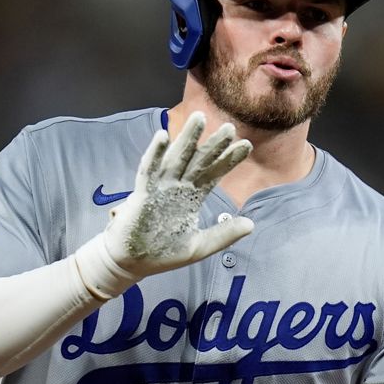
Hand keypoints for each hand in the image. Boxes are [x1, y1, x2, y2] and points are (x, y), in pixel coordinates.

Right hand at [75, 112, 253, 297]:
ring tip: (199, 118)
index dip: (228, 160)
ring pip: (175, 158)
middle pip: (197, 160)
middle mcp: (177, 187)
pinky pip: (148, 170)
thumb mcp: (199, 246)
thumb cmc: (162, 254)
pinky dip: (154, 153)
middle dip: (213, 144)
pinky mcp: (142, 194)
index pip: (213, 173)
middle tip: (230, 127)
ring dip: (186, 139)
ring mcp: (159, 188)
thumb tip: (251, 224)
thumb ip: (223, 234)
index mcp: (191, 197)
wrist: (132, 264)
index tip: (246, 145)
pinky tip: (163, 137)